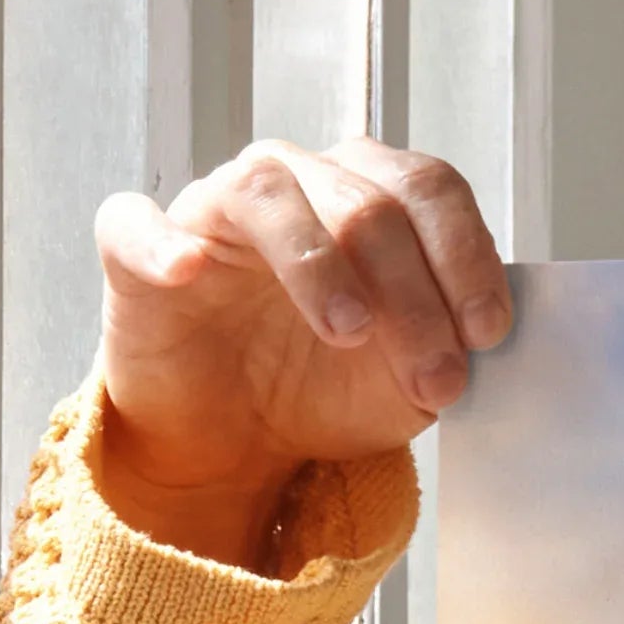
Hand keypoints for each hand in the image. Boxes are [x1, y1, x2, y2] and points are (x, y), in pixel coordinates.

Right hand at [89, 140, 510, 567]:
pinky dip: (162, 242)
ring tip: (349, 332)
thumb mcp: (407, 382)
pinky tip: (188, 271)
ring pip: (268, 194)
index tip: (487, 333)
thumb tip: (478, 341)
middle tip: (434, 376)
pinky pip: (136, 223)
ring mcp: (214, 209)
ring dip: (319, 264)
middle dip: (413, 295)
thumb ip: (447, 348)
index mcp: (369, 197)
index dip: (465, 256)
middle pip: (365, 201)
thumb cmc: (323, 388)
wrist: (237, 440)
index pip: (428, 190)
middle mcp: (296, 183)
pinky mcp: (137, 249)